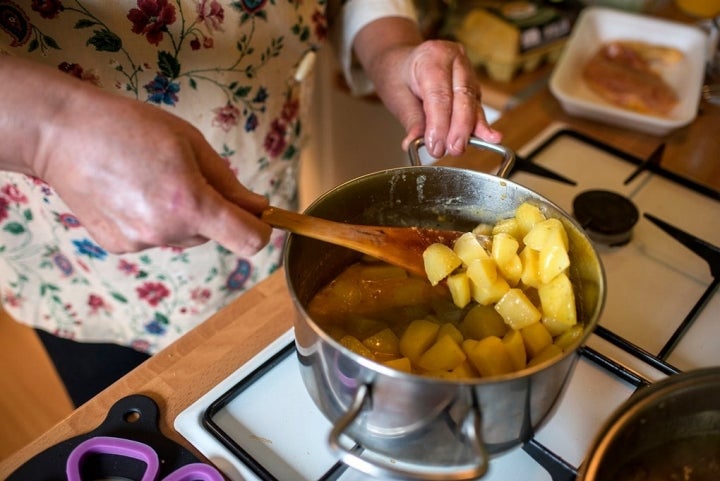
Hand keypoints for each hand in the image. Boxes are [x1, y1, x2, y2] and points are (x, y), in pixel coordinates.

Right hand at [30, 75, 270, 255]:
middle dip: (214, 210)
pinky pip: (156, 237)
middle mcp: (166, 231)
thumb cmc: (130, 127)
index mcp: (190, 203)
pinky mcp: (119, 246)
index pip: (249, 240)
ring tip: (152, 180)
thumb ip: (229, 183)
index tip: (257, 215)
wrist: (61, 134)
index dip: (261, 228)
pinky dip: (154, 220)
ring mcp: (139, 243)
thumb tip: (259, 209)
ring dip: (184, 215)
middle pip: (215, 234)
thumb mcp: (191, 143)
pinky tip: (131, 193)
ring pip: (186, 235)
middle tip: (187, 175)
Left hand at [354, 18, 501, 157]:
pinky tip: (488, 138)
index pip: (440, 95)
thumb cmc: (398, 76)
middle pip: (463, 97)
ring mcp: (467, 72)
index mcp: (433, 56)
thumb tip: (414, 142)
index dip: (440, 123)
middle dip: (459, 128)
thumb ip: (411, 119)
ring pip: (473, 103)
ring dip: (470, 129)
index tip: (436, 146)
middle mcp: (455, 59)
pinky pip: (476, 107)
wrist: (403, 63)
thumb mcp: (397, 96)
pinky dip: (478, 125)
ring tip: (466, 147)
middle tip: (453, 149)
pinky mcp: (473, 87)